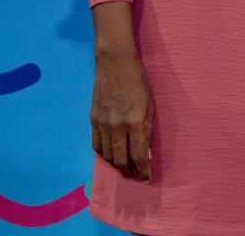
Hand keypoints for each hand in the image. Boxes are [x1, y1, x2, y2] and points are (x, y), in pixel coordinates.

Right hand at [90, 47, 153, 181]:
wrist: (115, 65)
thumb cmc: (138, 83)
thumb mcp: (151, 105)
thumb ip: (147, 130)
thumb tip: (146, 152)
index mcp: (136, 122)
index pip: (139, 155)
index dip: (143, 171)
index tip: (147, 179)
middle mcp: (118, 126)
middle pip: (121, 160)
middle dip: (128, 172)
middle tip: (134, 177)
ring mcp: (103, 124)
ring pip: (107, 155)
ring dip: (115, 165)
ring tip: (123, 169)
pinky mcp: (93, 120)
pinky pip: (96, 145)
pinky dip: (103, 154)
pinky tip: (109, 156)